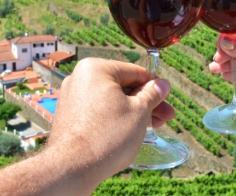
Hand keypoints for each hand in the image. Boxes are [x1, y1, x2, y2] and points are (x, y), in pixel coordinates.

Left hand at [48, 58, 173, 184]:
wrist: (72, 168)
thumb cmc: (107, 136)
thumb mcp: (139, 111)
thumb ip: (152, 94)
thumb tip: (163, 84)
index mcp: (96, 68)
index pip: (135, 72)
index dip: (154, 87)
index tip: (166, 99)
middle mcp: (80, 78)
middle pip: (123, 87)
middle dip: (146, 103)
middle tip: (165, 117)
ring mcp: (72, 97)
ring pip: (111, 100)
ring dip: (133, 112)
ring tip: (152, 127)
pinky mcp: (69, 115)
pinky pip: (98, 111)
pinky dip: (114, 118)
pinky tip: (129, 131)